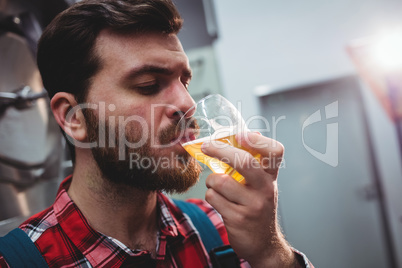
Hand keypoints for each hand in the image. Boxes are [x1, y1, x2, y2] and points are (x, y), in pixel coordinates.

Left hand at [202, 132, 295, 266]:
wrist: (263, 243)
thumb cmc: (256, 207)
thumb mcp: (260, 186)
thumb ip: (251, 165)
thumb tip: (234, 137)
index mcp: (271, 177)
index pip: (275, 151)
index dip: (258, 140)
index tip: (240, 135)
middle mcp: (265, 189)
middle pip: (243, 162)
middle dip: (219, 150)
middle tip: (206, 145)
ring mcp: (253, 205)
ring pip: (220, 180)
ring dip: (211, 181)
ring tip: (216, 186)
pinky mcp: (238, 219)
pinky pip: (213, 197)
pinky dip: (210, 195)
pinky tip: (218, 200)